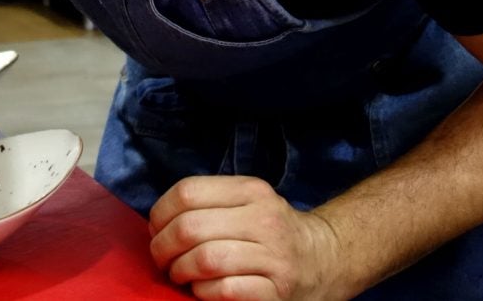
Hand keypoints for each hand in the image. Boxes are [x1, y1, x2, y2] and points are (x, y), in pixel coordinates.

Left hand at [149, 176, 346, 299]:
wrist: (324, 260)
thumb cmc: (271, 233)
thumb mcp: (247, 203)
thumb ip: (209, 205)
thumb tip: (157, 224)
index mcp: (251, 191)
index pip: (187, 192)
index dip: (160, 214)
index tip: (157, 230)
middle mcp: (264, 220)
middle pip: (189, 227)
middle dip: (163, 248)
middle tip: (163, 260)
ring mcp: (273, 257)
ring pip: (204, 259)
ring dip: (181, 272)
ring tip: (180, 276)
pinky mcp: (276, 291)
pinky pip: (224, 290)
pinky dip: (203, 292)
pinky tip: (203, 290)